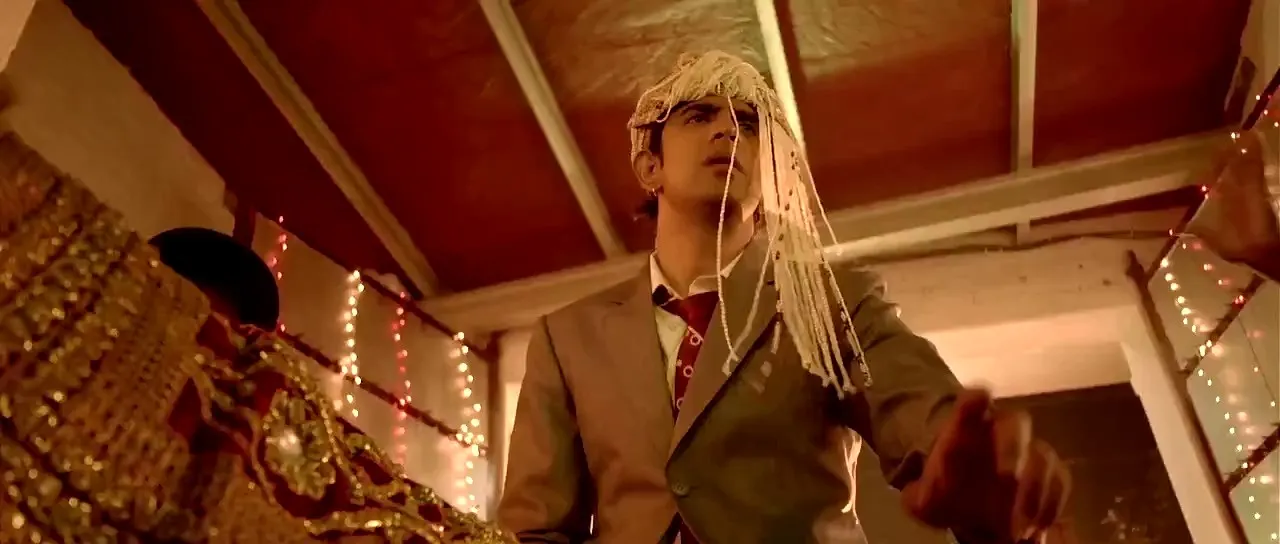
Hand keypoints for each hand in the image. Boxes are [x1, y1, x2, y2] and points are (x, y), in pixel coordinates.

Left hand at [901, 389, 1069, 542]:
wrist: (965, 502)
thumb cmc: (942, 490)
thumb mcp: (921, 497)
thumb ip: (917, 494)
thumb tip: (919, 494)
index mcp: (965, 428)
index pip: (972, 402)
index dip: (976, 399)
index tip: (980, 397)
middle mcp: (1001, 432)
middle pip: (1017, 424)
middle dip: (1013, 448)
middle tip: (1008, 477)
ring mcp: (1028, 451)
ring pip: (1043, 456)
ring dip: (1035, 489)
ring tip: (1019, 524)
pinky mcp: (1048, 475)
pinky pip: (1060, 482)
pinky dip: (1051, 506)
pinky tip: (1036, 529)